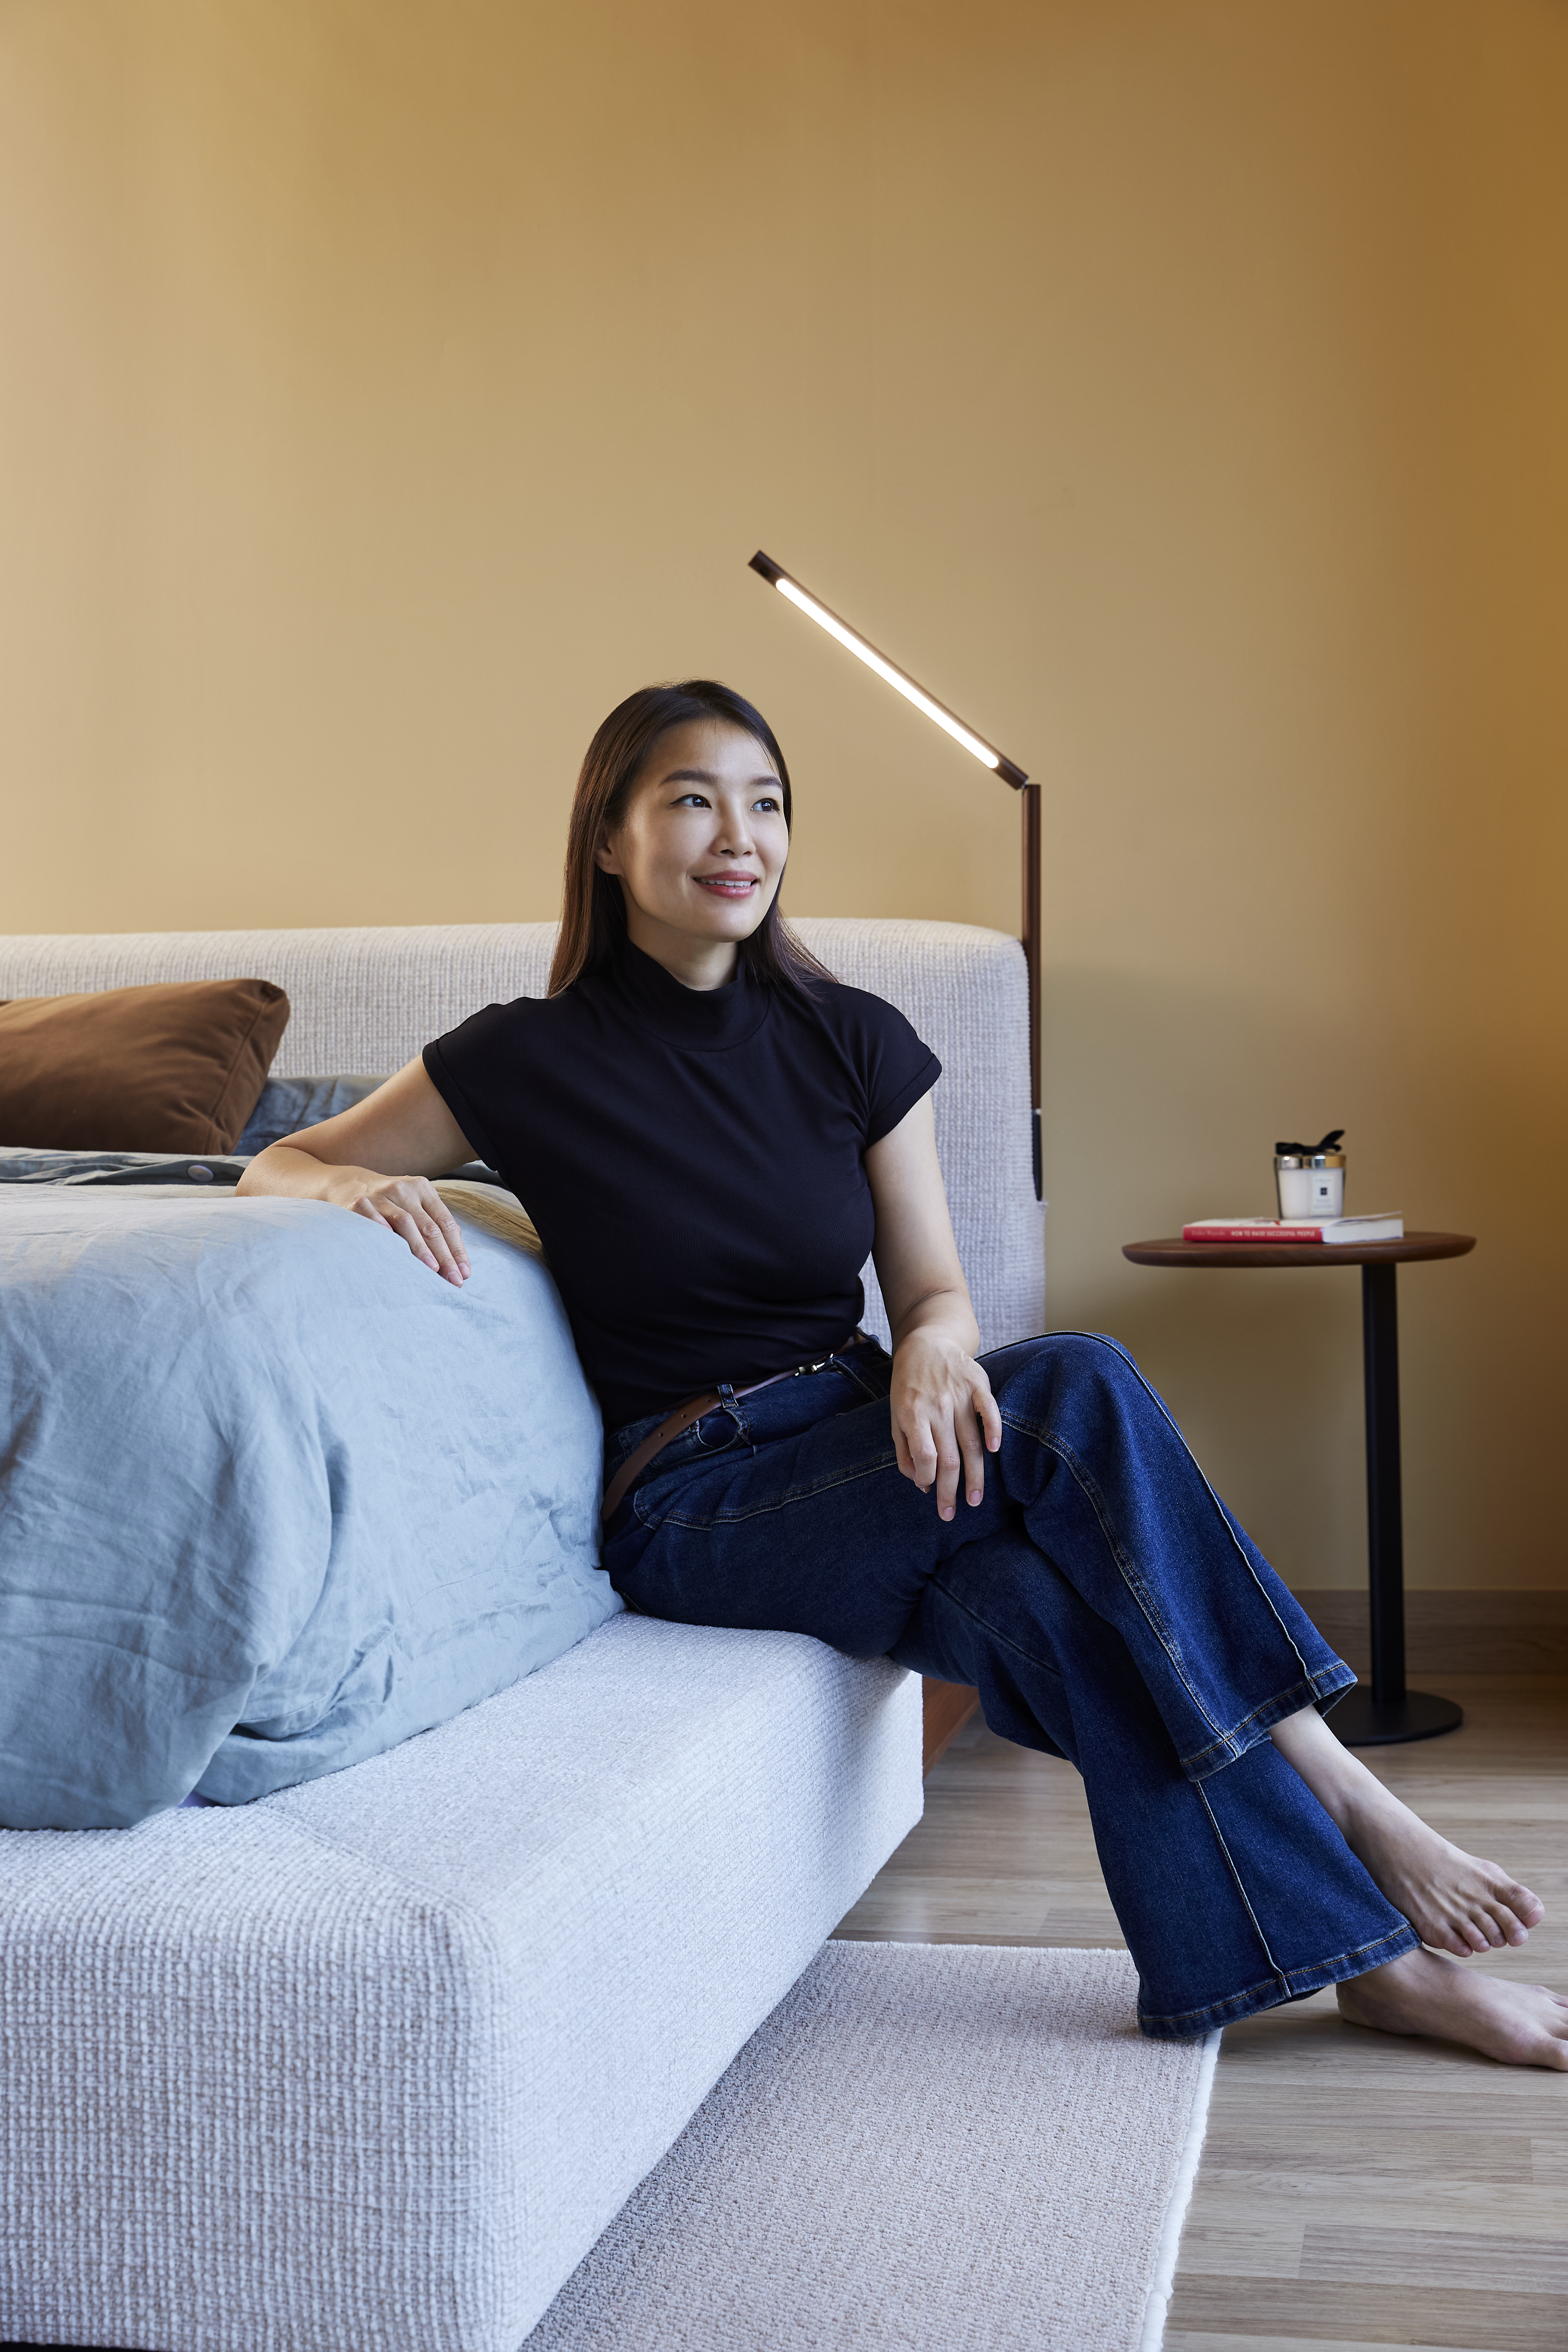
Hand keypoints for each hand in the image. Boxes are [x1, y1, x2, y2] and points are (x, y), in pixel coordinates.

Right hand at [325, 1169, 471, 1285]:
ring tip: (432, 1269)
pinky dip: (383, 1231)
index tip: (464, 1273)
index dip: (456, 1249)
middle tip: (453, 1279)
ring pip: (406, 1223)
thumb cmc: (389, 1203)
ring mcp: (381, 1195)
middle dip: (444, 1255)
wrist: (347, 1184)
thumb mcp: (413, 1206)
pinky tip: (392, 1249)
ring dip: (420, 1248)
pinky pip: (373, 1219)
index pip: (445, 1223)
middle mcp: (404, 1189)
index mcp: (423, 1189)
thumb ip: (433, 1227)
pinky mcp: (359, 1203)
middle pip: (430, 1226)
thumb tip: (456, 1262)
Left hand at [889, 1330, 1001, 1518]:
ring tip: (975, 1499)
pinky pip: (988, 1409)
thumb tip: (919, 1483)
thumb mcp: (896, 1416)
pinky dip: (993, 1428)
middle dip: (950, 1490)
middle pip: (949, 1457)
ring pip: (971, 1442)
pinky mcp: (977, 1383)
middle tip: (952, 1514)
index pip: (925, 1455)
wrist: (927, 1343)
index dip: (928, 1478)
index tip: (930, 1491)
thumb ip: (905, 1449)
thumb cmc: (909, 1385)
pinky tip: (995, 1449)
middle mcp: (936, 1406)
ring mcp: (958, 1395)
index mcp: (913, 1414)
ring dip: (975, 1474)